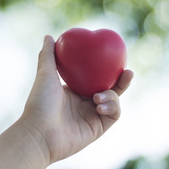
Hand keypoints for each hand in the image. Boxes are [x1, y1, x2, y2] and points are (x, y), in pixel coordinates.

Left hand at [20, 35, 133, 164]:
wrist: (40, 133)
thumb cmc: (40, 102)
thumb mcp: (45, 74)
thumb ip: (48, 55)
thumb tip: (48, 36)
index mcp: (73, 90)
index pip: (94, 77)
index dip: (105, 68)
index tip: (114, 56)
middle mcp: (83, 102)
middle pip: (109, 88)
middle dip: (121, 80)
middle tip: (128, 71)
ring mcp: (91, 115)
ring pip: (114, 101)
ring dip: (112, 95)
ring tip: (97, 97)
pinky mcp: (98, 128)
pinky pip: (114, 114)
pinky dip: (111, 107)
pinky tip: (99, 105)